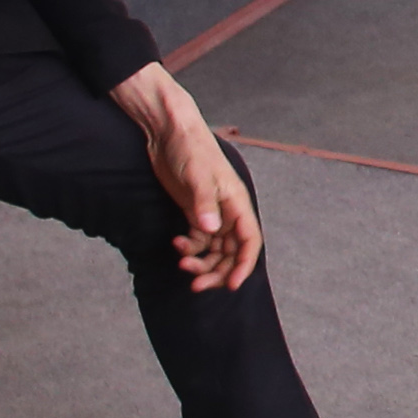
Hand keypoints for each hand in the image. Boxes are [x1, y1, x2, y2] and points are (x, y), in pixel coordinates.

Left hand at [108, 63, 260, 293]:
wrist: (168, 131)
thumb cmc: (189, 147)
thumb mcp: (197, 175)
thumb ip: (204, 203)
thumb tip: (211, 231)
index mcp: (237, 203)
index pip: (249, 241)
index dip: (243, 265)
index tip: (231, 285)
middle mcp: (228, 211)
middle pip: (231, 252)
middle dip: (217, 272)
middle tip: (196, 286)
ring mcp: (211, 212)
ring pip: (214, 250)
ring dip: (202, 264)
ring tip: (182, 266)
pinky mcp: (194, 211)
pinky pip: (198, 240)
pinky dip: (190, 248)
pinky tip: (176, 244)